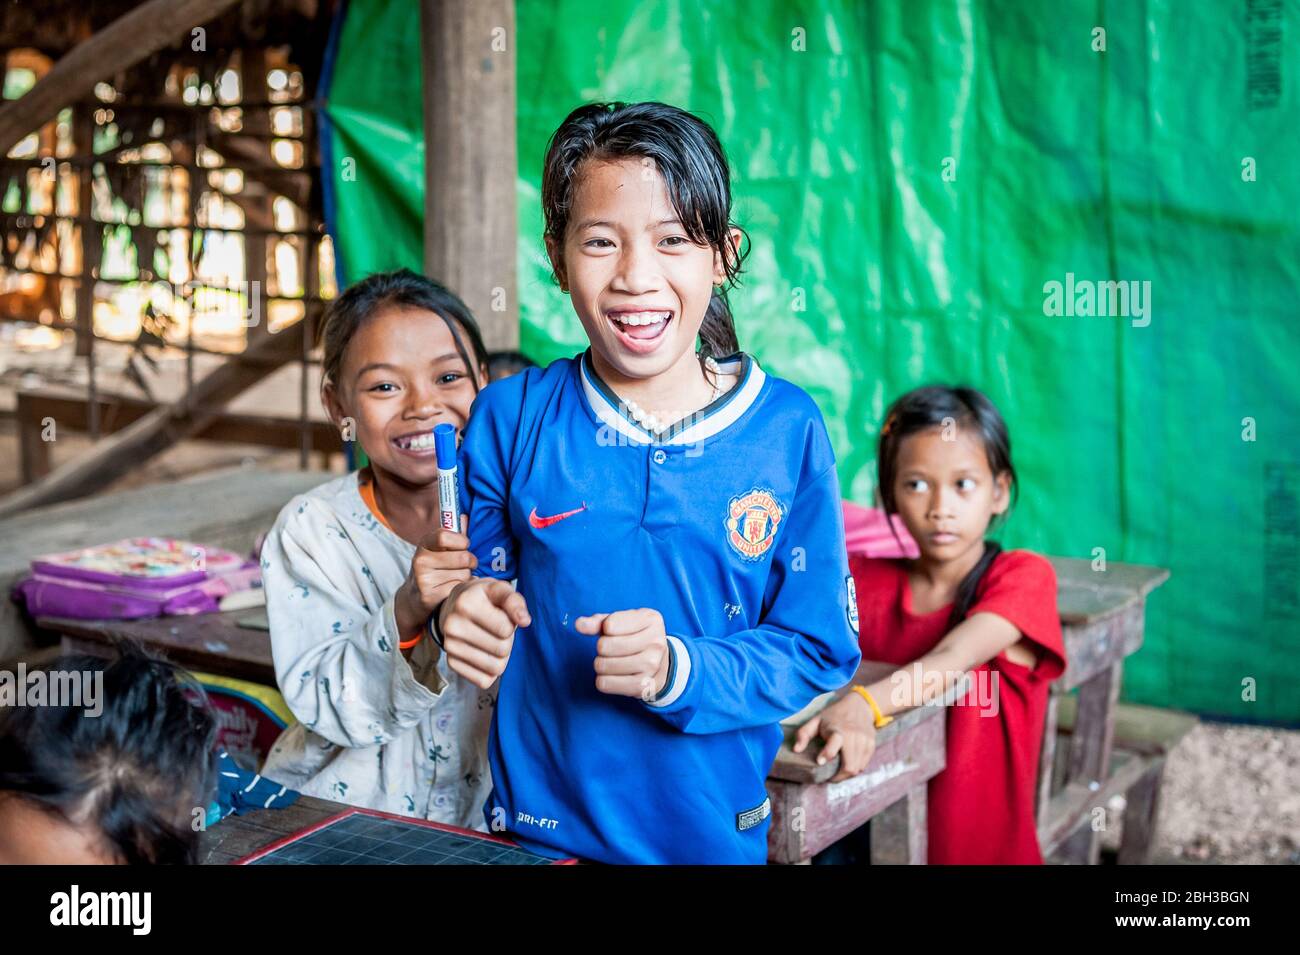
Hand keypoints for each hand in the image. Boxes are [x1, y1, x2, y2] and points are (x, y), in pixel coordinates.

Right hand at [395, 514, 475, 637]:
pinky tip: (452, 589)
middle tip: (464, 566)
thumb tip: (464, 517)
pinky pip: (460, 588)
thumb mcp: (439, 549)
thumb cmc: (433, 568)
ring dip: (466, 577)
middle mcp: (420, 560)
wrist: (413, 598)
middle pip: (463, 557)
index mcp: (424, 544)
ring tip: (454, 578)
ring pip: (464, 574)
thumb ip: (454, 534)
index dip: (461, 540)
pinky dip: (462, 589)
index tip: (464, 545)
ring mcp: (423, 579)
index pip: (444, 535)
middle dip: (470, 562)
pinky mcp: (429, 597)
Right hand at [439, 577, 530, 688]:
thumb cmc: (484, 598)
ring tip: (491, 641)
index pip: (505, 629)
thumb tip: (525, 621)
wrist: (455, 606)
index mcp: (466, 603)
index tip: (501, 616)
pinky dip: (490, 671)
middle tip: (497, 630)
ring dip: (501, 657)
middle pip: (502, 650)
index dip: (510, 624)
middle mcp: (453, 625)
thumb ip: (515, 601)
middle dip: (507, 641)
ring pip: (495, 668)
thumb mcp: (500, 590)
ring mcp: (449, 646)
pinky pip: (483, 681)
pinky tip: (484, 654)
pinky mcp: (451, 663)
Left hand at [575, 608, 669, 700]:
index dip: (605, 629)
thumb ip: (598, 622)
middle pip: (606, 646)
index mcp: (651, 620)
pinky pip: (607, 684)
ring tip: (610, 662)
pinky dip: (602, 680)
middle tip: (609, 650)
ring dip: (601, 665)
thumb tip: (579, 624)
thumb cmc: (634, 638)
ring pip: (605, 666)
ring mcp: (652, 665)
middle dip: (601, 648)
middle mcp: (656, 642)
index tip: (612, 632)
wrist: (660, 663)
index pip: (611, 624)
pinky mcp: (644, 686)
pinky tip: (610, 676)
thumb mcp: (620, 623)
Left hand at [792, 691, 877, 781]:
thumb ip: (803, 734)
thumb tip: (796, 750)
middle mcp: (853, 736)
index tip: (820, 762)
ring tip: (838, 773)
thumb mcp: (816, 720)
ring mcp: (864, 741)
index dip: (827, 755)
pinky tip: (848, 765)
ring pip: (857, 768)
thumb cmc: (834, 715)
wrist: (860, 705)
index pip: (834, 744)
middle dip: (838, 777)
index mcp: (837, 730)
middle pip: (850, 766)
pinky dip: (856, 768)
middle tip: (830, 778)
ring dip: (847, 774)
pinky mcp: (871, 745)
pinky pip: (864, 765)